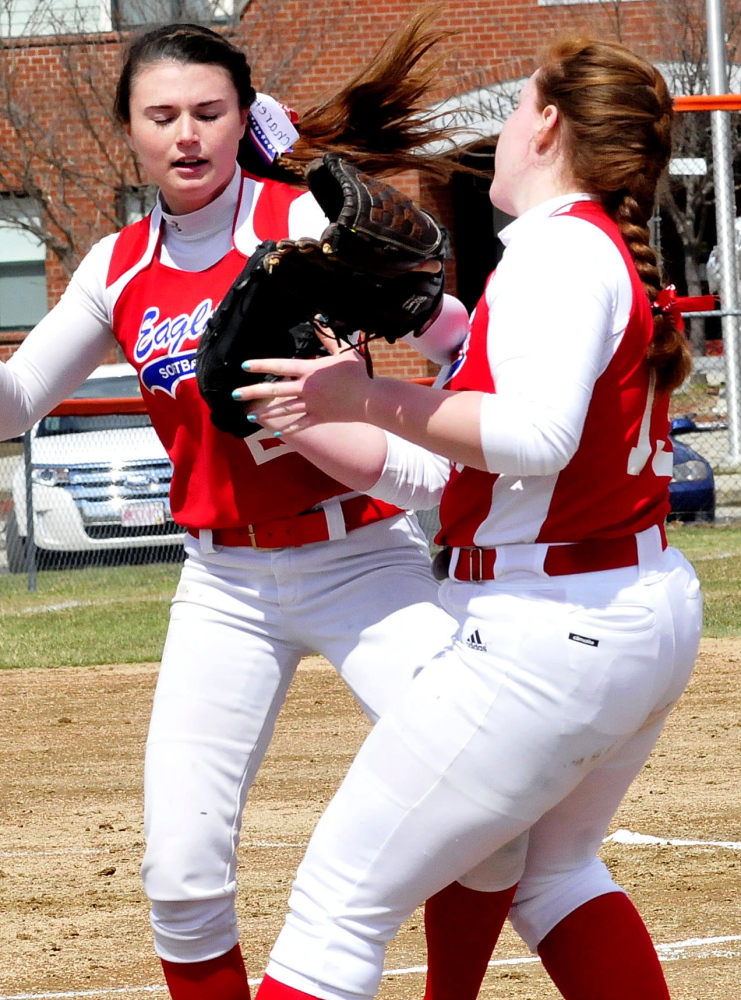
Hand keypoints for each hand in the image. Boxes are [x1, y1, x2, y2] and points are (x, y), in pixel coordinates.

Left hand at [233, 347, 370, 433]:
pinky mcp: (320, 417)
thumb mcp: (343, 351)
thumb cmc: (359, 373)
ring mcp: (312, 405)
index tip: (245, 365)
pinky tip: (276, 432)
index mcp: (310, 370)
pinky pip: (300, 424)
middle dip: (252, 391)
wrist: (370, 398)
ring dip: (265, 412)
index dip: (262, 365)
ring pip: (283, 409)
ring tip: (250, 414)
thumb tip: (318, 319)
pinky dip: (289, 428)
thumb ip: (327, 337)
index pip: (280, 366)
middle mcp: (307, 388)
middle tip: (234, 394)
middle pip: (274, 389)